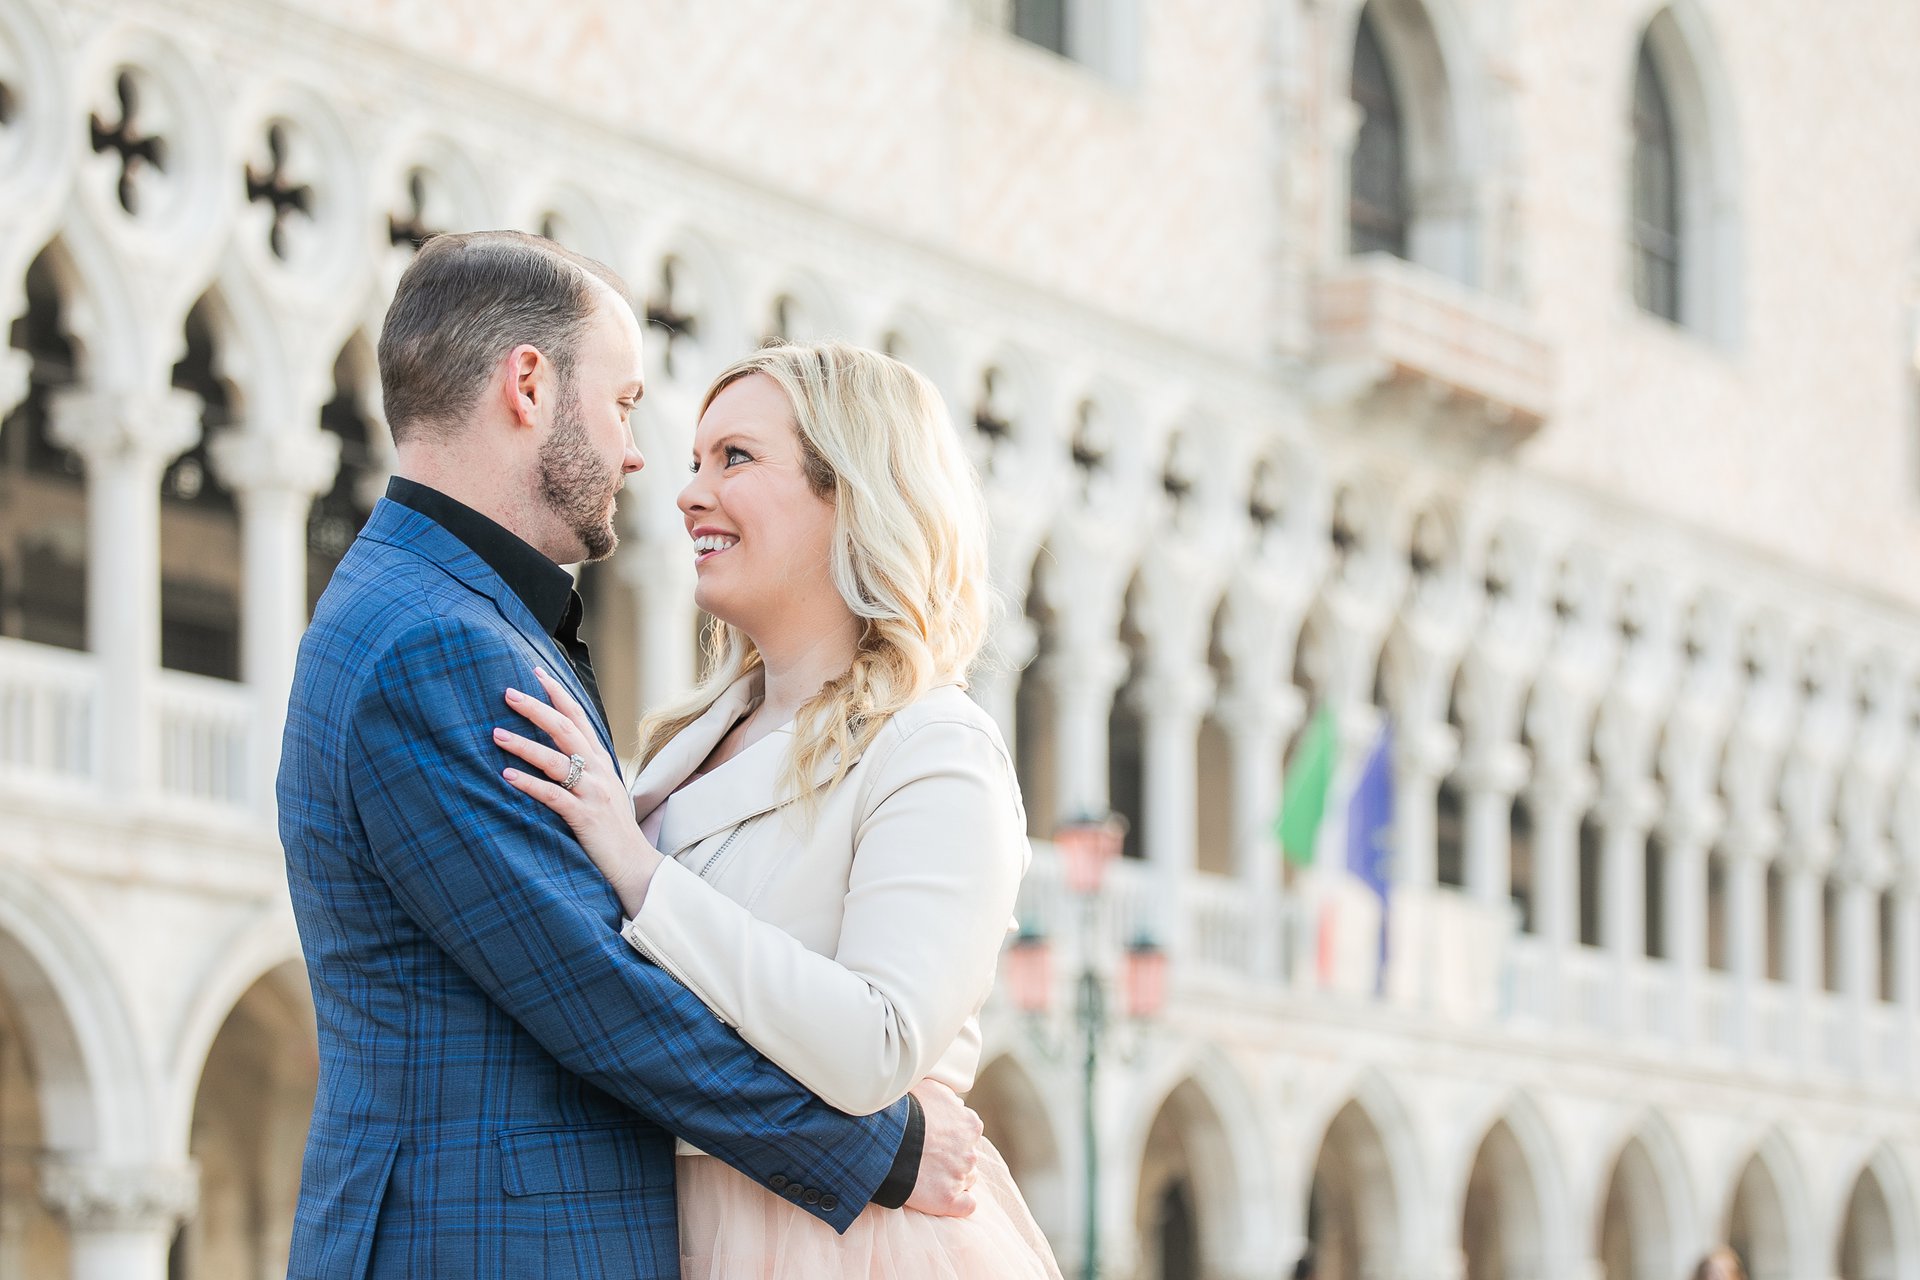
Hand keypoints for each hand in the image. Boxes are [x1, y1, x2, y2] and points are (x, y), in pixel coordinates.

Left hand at [496, 667, 661, 915]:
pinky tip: (506, 776)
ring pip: (555, 759)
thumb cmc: (612, 830)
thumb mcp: (602, 791)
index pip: (578, 717)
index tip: (534, 672)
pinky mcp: (584, 816)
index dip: (557, 693)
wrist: (636, 865)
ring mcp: (593, 792)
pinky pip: (552, 795)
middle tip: (508, 693)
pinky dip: (528, 783)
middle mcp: (598, 770)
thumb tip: (554, 752)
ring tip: (495, 734)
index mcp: (601, 761)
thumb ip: (583, 769)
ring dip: (523, 745)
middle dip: (535, 708)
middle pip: (565, 729)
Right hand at [903, 1079, 981, 1217]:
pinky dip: (960, 1203)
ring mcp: (960, 1177)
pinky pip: (966, 1206)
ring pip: (966, 1179)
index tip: (934, 1137)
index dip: (951, 1135)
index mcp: (970, 1124)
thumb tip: (955, 1102)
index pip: (968, 1132)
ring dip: (952, 1178)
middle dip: (952, 1157)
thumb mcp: (929, 1087)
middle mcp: (971, 1152)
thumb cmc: (903, 1110)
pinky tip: (945, 1198)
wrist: (885, 1140)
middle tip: (927, 1155)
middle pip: (967, 1156)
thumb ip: (947, 1095)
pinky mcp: (948, 1200)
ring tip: (928, 1174)